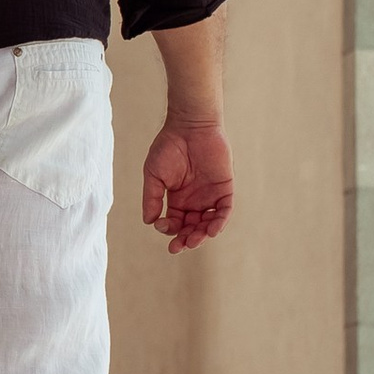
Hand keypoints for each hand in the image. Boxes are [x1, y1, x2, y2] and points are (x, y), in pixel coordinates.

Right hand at [142, 118, 233, 252]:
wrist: (189, 126)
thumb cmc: (169, 147)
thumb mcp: (154, 175)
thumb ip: (152, 198)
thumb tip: (149, 222)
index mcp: (177, 199)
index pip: (175, 223)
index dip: (168, 229)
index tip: (161, 225)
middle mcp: (194, 201)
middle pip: (191, 228)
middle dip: (185, 239)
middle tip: (179, 246)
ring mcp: (210, 195)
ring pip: (208, 223)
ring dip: (201, 235)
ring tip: (193, 241)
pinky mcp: (224, 188)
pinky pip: (224, 211)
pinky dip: (219, 222)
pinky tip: (211, 231)